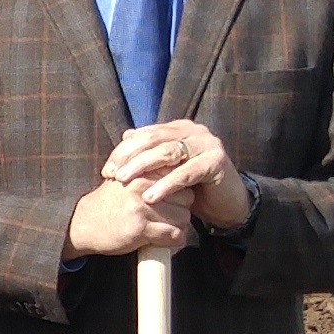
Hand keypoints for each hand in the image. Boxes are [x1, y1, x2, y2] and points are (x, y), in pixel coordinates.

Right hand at [67, 179, 192, 259]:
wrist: (82, 224)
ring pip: (183, 218)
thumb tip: (181, 165)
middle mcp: (143, 185)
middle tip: (167, 217)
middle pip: (187, 198)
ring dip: (177, 227)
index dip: (180, 191)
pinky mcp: (140, 228)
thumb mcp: (128, 178)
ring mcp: (141, 206)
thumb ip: (151, 171)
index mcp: (143, 170)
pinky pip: (174, 235)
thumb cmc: (109, 203)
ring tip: (162, 228)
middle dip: (181, 209)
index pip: (181, 177)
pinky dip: (173, 241)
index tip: (173, 200)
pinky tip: (161, 240)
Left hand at [104, 120, 248, 233]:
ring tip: (124, 181)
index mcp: (179, 129)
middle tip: (112, 175)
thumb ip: (150, 154)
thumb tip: (125, 135)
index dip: (123, 151)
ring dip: (143, 167)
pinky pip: (186, 173)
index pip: (145, 134)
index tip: (106, 170)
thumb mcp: (167, 170)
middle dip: (129, 157)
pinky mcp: (216, 161)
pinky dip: (165, 185)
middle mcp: (193, 131)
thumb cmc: (193, 188)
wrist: (227, 205)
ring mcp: (206, 144)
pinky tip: (149, 197)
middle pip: (153, 139)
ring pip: (168, 152)